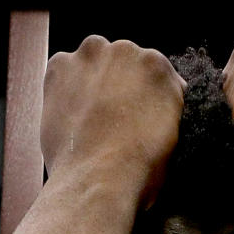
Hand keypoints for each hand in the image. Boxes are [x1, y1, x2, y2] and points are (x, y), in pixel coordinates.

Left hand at [41, 36, 185, 204]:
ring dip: (92, 80)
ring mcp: (91, 56)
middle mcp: (126, 51)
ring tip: (89, 116)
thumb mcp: (173, 137)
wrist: (98, 181)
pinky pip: (63, 69)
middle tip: (112, 116)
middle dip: (118, 83)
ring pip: (92, 62)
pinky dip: (64, 86)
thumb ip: (165, 106)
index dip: (144, 94)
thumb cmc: (139, 168)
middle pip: (122, 61)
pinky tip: (71, 114)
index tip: (136, 110)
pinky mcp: (60, 66)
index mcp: (159, 67)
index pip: (152, 72)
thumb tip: (156, 102)